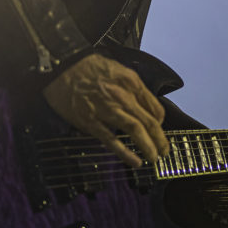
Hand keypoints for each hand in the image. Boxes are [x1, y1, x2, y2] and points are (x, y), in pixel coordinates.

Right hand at [43, 53, 167, 166]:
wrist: (62, 65)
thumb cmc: (89, 66)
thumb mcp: (119, 70)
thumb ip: (134, 88)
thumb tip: (146, 105)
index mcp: (131, 83)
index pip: (155, 108)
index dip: (160, 123)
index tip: (159, 130)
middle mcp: (122, 96)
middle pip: (149, 122)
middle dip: (160, 140)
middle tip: (165, 151)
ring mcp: (107, 110)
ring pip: (135, 131)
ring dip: (148, 147)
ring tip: (154, 157)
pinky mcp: (91, 122)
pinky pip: (112, 140)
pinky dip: (125, 153)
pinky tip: (135, 161)